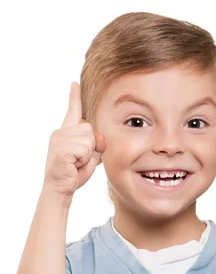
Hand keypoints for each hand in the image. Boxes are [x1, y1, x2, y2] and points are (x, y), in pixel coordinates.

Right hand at [42, 81, 106, 203]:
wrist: (60, 190)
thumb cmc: (74, 175)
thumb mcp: (90, 157)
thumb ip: (97, 144)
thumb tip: (98, 136)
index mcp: (66, 133)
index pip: (72, 111)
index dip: (75, 97)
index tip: (75, 83)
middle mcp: (61, 132)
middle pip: (90, 128)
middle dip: (92, 147)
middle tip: (80, 161)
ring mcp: (59, 139)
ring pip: (89, 138)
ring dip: (88, 154)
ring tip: (76, 163)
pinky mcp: (61, 148)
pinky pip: (85, 148)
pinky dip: (84, 160)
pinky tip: (74, 165)